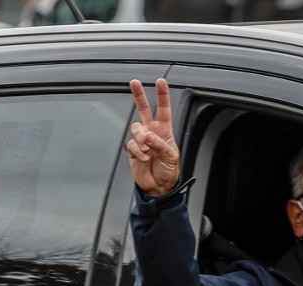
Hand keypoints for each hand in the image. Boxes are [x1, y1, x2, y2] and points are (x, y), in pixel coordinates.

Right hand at [126, 78, 179, 195]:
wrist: (159, 186)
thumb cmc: (169, 170)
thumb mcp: (171, 156)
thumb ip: (160, 144)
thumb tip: (147, 135)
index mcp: (164, 130)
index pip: (163, 109)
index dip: (162, 95)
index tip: (160, 81)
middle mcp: (152, 132)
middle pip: (144, 109)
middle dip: (139, 95)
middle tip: (134, 82)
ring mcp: (141, 140)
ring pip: (135, 128)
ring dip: (141, 138)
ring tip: (148, 150)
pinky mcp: (133, 150)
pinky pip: (131, 144)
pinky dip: (138, 151)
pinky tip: (144, 158)